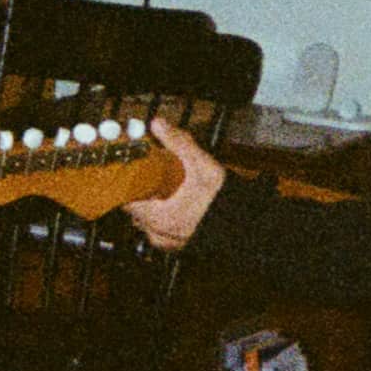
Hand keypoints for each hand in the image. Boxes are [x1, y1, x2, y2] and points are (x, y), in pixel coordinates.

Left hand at [123, 118, 226, 251]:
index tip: (126, 170)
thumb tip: (158, 124)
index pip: (125, 201)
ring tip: (164, 189)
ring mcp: (168, 243)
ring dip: (151, 205)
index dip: (124, 183)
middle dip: (140, 191)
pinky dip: (163, 217)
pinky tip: (174, 204)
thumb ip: (178, 143)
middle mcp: (158, 235)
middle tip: (149, 175)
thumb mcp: (201, 165)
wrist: (245, 224)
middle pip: (135, 210)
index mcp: (158, 217)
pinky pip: (160, 231)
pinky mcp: (178, 246)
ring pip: (147, 221)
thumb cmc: (223, 201)